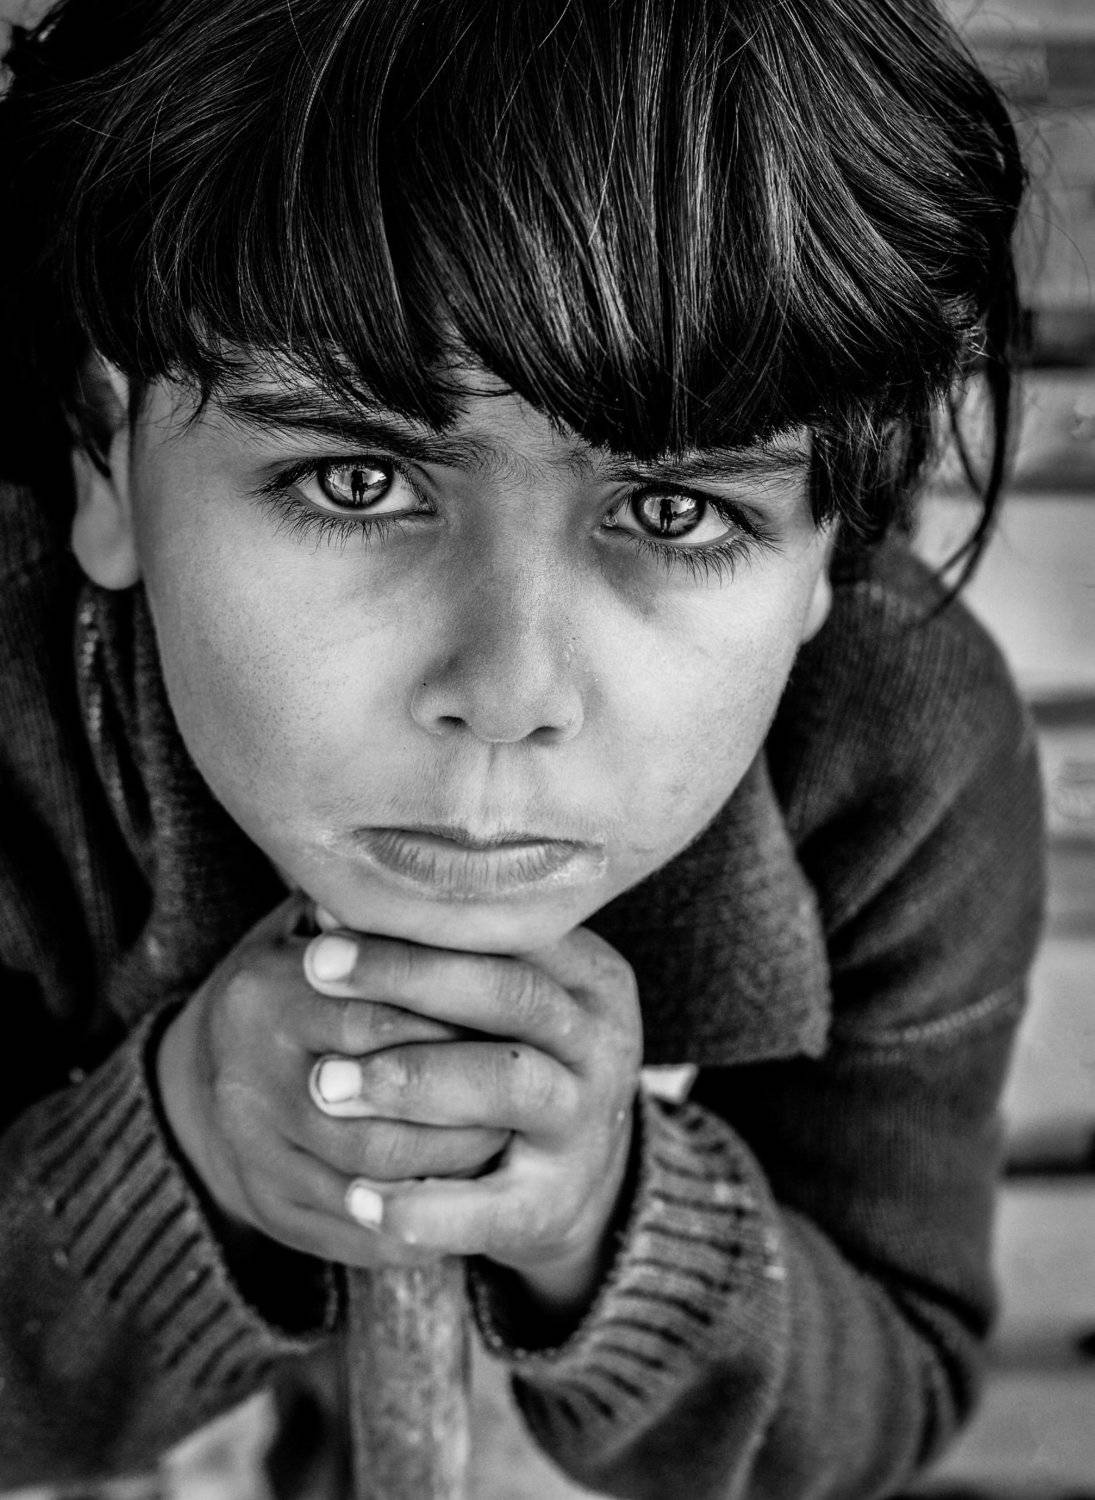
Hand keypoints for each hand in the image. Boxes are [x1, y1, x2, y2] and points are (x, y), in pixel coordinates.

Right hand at [155, 893, 509, 1268]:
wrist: (208, 1072)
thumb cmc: (291, 982)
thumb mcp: (312, 929)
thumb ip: (373, 916)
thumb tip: (459, 887)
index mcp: (261, 1001)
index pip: (374, 1020)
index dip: (451, 1025)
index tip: (513, 1023)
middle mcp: (248, 1085)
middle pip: (381, 1112)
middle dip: (465, 1106)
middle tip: (529, 1092)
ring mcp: (255, 1159)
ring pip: (378, 1176)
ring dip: (455, 1165)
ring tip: (511, 1138)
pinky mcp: (273, 1213)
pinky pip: (362, 1230)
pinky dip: (426, 1215)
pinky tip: (471, 1191)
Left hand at [305, 920, 642, 1316]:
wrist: (578, 1171)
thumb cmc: (519, 1052)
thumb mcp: (509, 993)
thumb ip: (446, 950)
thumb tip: (331, 903)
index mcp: (591, 980)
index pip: (512, 931)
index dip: (423, 923)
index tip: (333, 918)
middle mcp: (599, 1047)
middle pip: (512, 997)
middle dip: (409, 979)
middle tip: (318, 973)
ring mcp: (582, 1128)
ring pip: (507, 1088)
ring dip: (414, 1082)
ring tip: (327, 1082)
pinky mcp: (553, 1205)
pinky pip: (493, 1209)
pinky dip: (426, 1208)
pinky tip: (358, 1197)